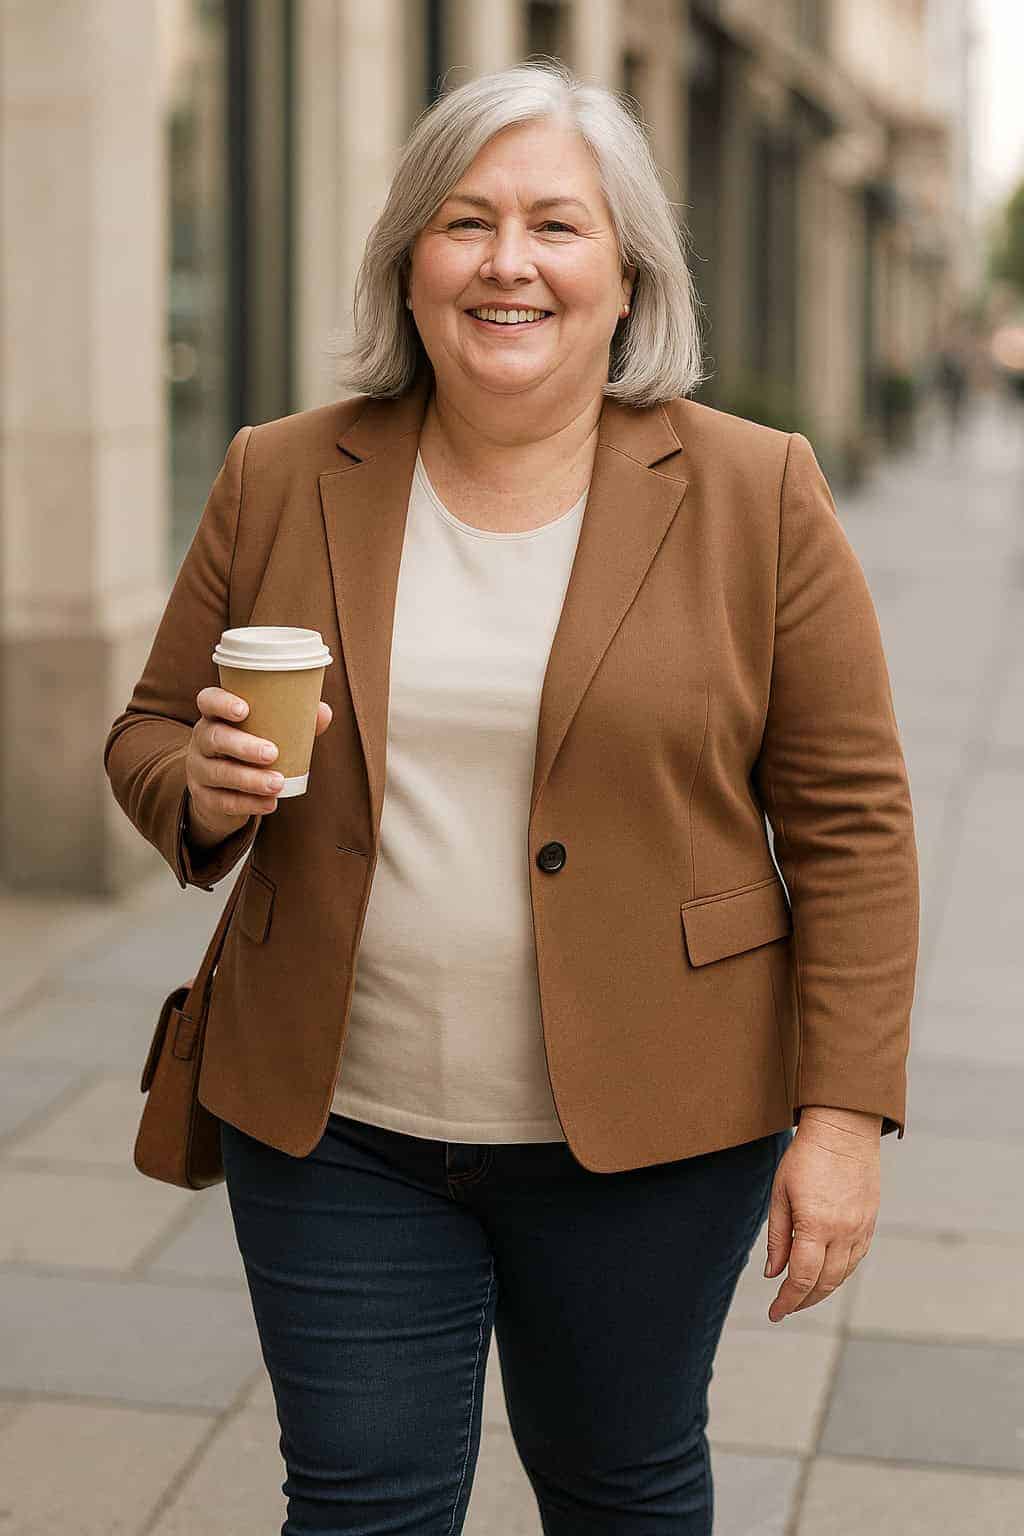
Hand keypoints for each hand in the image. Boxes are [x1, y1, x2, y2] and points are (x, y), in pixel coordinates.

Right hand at [185, 686, 333, 843]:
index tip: (243, 710)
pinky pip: (222, 801)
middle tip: (272, 753)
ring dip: (250, 779)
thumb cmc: (251, 747)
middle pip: (214, 737)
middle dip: (243, 746)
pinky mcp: (203, 797)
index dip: (221, 702)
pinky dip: (248, 803)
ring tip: (277, 783)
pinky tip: (269, 804)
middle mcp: (202, 739)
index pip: (208, 700)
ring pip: (218, 773)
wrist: (223, 791)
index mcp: (216, 716)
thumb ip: (295, 720)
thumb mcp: (269, 732)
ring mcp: (199, 769)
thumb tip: (323, 712)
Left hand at [763, 1107, 880, 1321]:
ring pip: (842, 1275)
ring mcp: (860, 1230)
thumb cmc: (806, 1157)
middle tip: (785, 1308)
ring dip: (822, 1291)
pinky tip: (826, 1274)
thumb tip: (774, 1273)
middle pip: (824, 1284)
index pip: (802, 1278)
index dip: (787, 1300)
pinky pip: (855, 1260)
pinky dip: (840, 1273)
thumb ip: (778, 1236)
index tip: (775, 1312)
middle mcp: (843, 1233)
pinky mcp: (870, 1224)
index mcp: (816, 1225)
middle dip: (803, 1301)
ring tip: (802, 1295)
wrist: (844, 1130)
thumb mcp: (781, 1193)